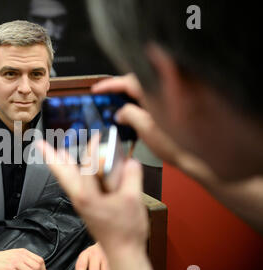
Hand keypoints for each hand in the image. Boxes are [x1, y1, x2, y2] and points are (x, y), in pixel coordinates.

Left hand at [37, 141, 148, 258]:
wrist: (123, 253)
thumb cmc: (126, 231)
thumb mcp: (133, 200)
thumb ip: (132, 177)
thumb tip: (130, 162)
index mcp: (88, 196)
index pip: (87, 165)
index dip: (92, 148)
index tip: (98, 135)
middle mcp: (80, 199)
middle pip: (63, 174)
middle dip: (53, 158)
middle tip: (40, 145)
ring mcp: (82, 204)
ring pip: (68, 180)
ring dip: (62, 165)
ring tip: (55, 152)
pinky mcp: (87, 207)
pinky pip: (76, 186)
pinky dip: (74, 174)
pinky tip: (78, 170)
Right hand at [92, 74, 217, 183]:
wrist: (205, 157)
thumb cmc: (178, 145)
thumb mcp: (146, 129)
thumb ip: (129, 115)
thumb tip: (120, 113)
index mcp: (158, 89)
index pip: (129, 79)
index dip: (110, 84)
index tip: (97, 89)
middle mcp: (169, 86)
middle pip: (139, 81)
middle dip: (121, 89)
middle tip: (106, 99)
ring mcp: (176, 95)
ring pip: (148, 89)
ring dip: (132, 96)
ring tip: (119, 109)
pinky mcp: (180, 104)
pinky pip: (158, 97)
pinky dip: (145, 102)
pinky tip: (138, 115)